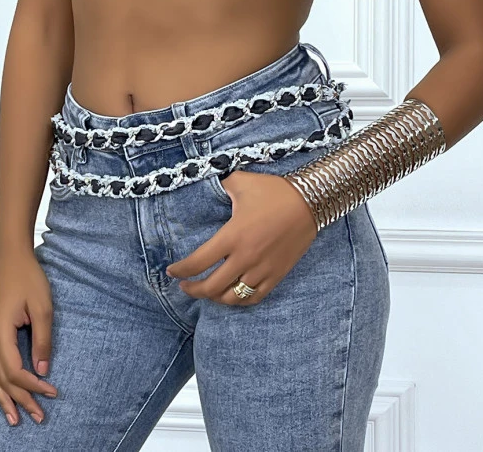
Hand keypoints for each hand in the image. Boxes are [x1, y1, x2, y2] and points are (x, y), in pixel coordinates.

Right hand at [0, 250, 57, 425]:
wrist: (12, 259)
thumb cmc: (28, 278)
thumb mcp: (43, 308)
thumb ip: (42, 339)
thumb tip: (43, 368)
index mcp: (0, 334)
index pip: (15, 371)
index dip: (32, 386)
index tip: (50, 392)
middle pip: (3, 379)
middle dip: (21, 399)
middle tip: (38, 416)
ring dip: (4, 398)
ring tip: (14, 418)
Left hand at [165, 168, 317, 305]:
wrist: (311, 202)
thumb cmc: (275, 191)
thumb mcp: (241, 182)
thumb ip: (220, 185)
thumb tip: (207, 185)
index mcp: (232, 236)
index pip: (198, 262)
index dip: (181, 270)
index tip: (172, 271)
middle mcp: (245, 257)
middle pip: (211, 287)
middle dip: (193, 290)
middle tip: (184, 285)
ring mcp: (262, 269)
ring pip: (232, 297)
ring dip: (214, 298)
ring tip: (207, 292)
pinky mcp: (277, 275)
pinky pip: (254, 298)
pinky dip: (239, 301)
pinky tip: (231, 295)